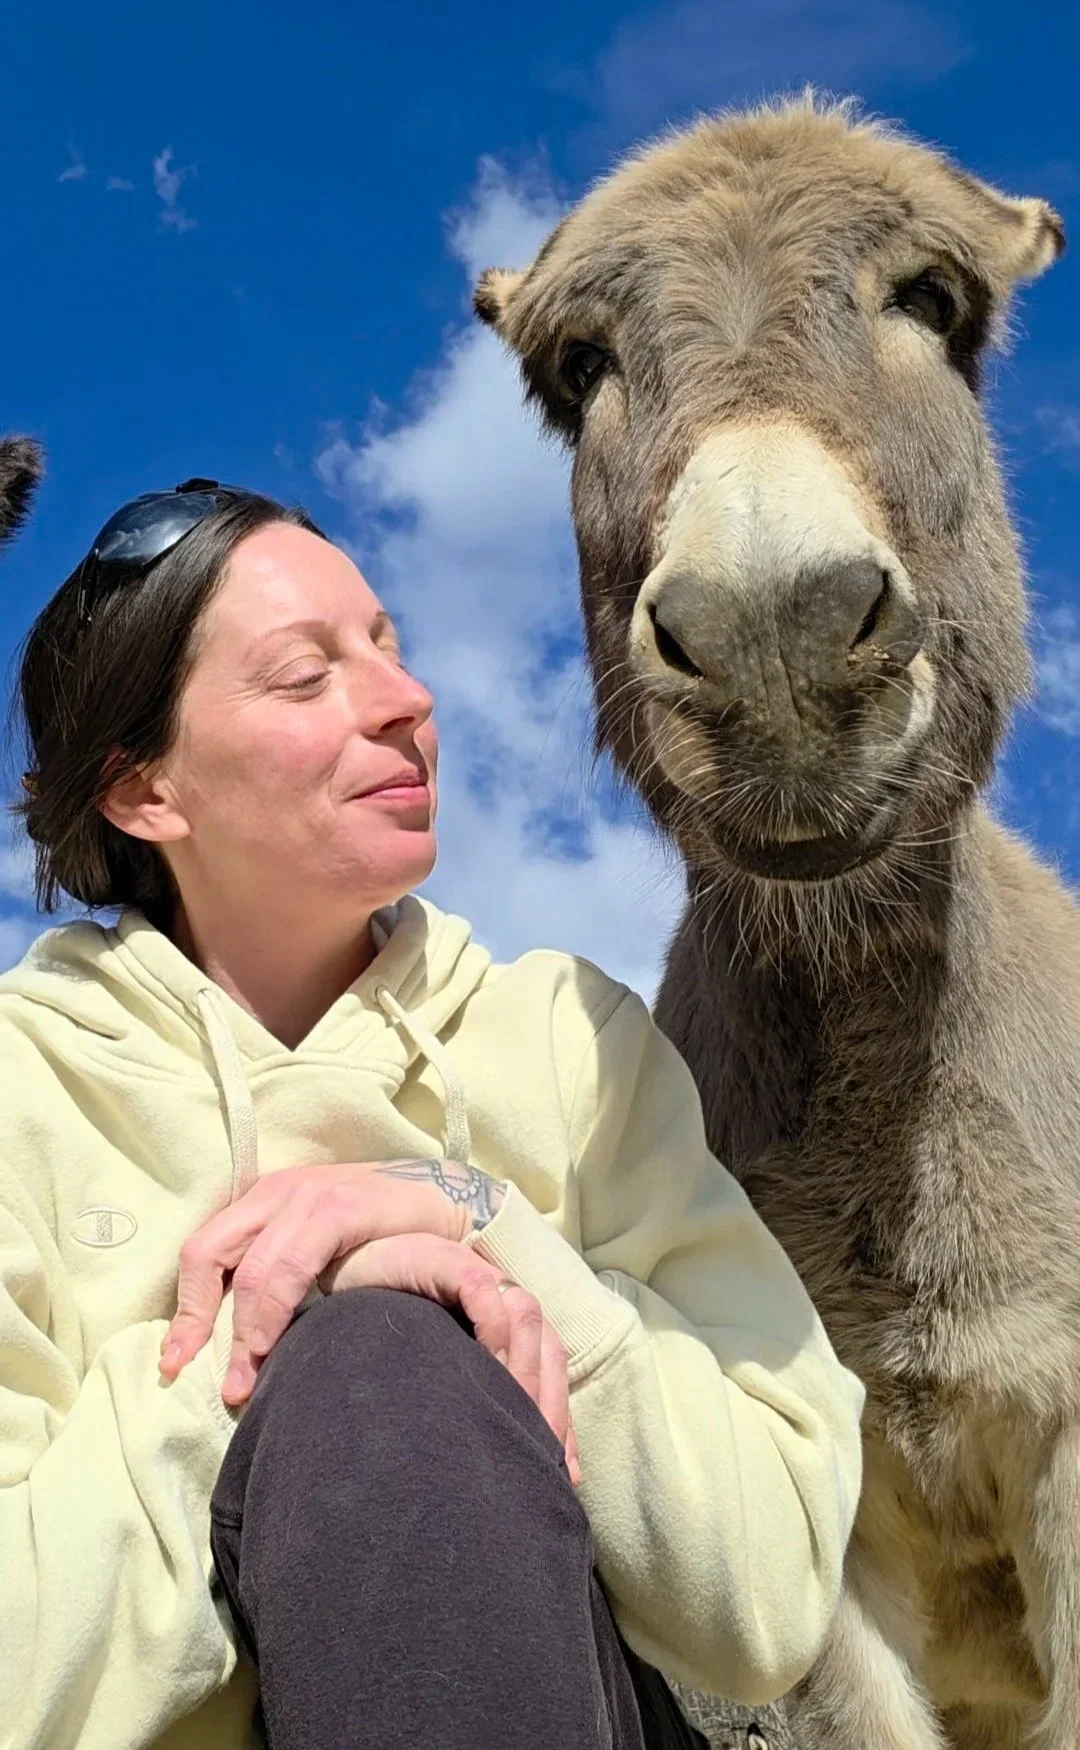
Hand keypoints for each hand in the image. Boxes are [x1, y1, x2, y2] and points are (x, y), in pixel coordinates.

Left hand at [159, 1158, 504, 1400]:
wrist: (445, 1201)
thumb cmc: (379, 1235)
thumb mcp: (317, 1250)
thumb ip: (280, 1274)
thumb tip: (236, 1337)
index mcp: (261, 1200)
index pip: (200, 1254)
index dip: (184, 1313)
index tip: (174, 1365)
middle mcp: (275, 1191)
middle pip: (208, 1256)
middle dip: (199, 1325)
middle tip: (214, 1379)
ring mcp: (306, 1194)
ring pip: (251, 1269)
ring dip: (244, 1332)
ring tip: (248, 1378)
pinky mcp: (339, 1205)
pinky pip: (293, 1263)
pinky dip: (277, 1309)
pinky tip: (278, 1343)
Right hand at [326, 1232, 581, 1485]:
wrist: (356, 1265)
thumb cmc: (394, 1320)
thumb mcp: (441, 1367)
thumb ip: (470, 1398)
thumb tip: (499, 1463)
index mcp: (507, 1321)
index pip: (551, 1370)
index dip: (559, 1418)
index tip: (564, 1473)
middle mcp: (502, 1296)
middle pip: (549, 1348)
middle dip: (547, 1404)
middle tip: (535, 1453)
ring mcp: (480, 1276)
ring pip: (526, 1318)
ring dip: (526, 1368)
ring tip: (512, 1417)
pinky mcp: (452, 1262)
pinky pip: (483, 1293)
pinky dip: (493, 1326)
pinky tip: (487, 1362)